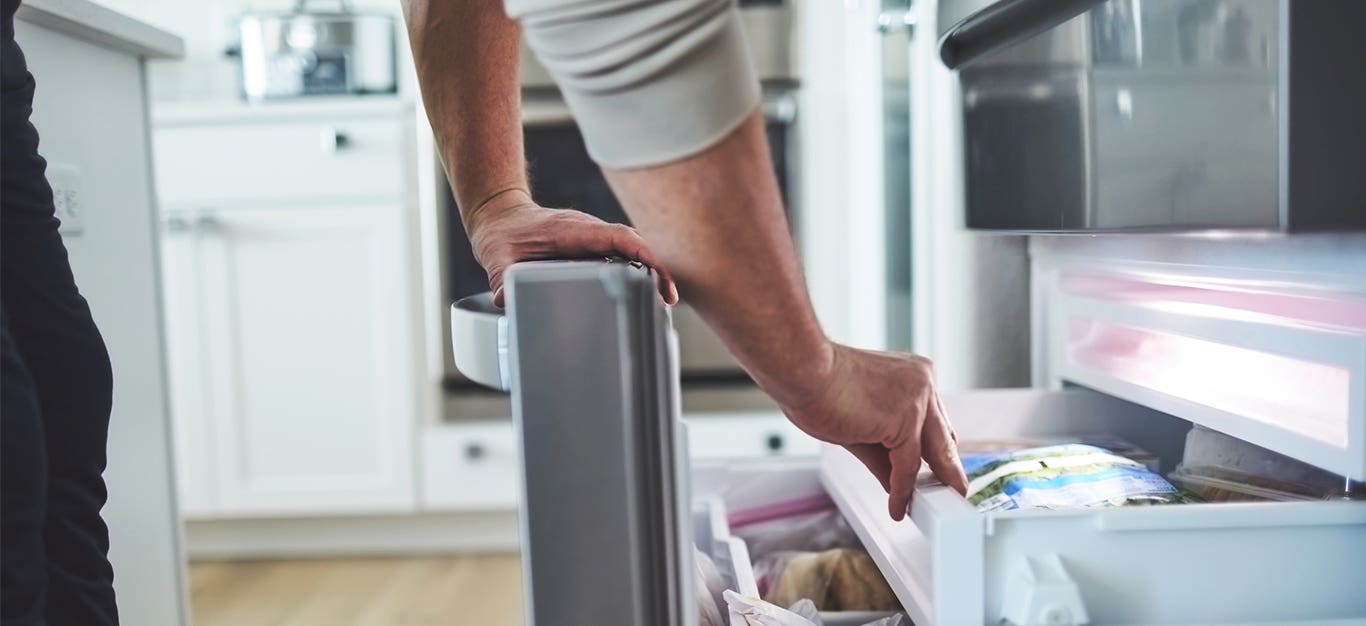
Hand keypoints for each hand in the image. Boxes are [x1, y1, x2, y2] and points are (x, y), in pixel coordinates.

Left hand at [465, 191, 678, 306]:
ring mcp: (593, 240)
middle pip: (633, 245)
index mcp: (572, 230)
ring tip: (663, 302)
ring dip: (650, 272)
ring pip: (631, 251)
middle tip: (669, 299)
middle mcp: (589, 232)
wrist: (501, 218)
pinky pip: (622, 257)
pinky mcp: (592, 250)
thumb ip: (502, 280)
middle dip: (655, 268)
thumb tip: (506, 301)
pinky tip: (645, 295)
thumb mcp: (497, 259)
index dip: (642, 254)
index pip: (617, 237)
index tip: (658, 275)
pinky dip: (637, 273)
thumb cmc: (503, 235)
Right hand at [780, 344, 967, 520]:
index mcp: (913, 375)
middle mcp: (922, 383)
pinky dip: (901, 489)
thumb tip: (893, 481)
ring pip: (931, 453)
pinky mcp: (906, 420)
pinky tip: (897, 505)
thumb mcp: (859, 423)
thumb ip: (881, 453)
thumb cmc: (818, 385)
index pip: (934, 421)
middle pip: (942, 437)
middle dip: (946, 470)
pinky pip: (908, 465)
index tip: (937, 470)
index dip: (936, 449)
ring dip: (927, 485)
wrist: (803, 371)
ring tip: (925, 508)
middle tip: (951, 493)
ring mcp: (918, 400)